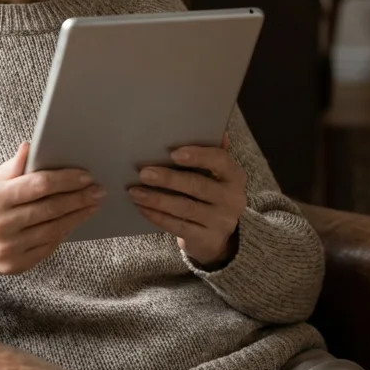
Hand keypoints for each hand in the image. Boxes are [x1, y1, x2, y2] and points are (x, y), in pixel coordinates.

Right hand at [0, 143, 101, 278]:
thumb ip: (11, 167)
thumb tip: (31, 146)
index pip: (39, 185)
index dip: (66, 180)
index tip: (85, 176)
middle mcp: (1, 224)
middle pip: (51, 208)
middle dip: (79, 198)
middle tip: (98, 190)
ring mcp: (8, 248)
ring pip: (54, 230)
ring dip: (77, 216)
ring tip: (92, 205)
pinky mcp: (14, 265)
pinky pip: (47, 248)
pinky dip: (63, 234)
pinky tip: (73, 223)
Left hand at [128, 134, 246, 268]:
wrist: (217, 237)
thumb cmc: (210, 196)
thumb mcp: (216, 176)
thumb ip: (211, 154)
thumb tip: (216, 129)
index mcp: (235, 176)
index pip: (220, 161)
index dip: (198, 156)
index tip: (173, 153)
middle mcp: (233, 198)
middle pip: (198, 186)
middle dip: (168, 179)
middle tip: (143, 173)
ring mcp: (221, 221)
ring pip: (185, 207)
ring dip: (157, 199)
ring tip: (135, 192)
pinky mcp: (207, 239)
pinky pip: (178, 226)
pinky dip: (158, 217)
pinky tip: (142, 208)